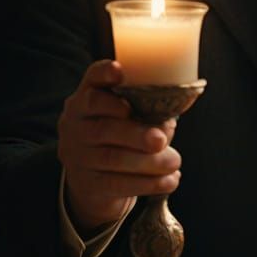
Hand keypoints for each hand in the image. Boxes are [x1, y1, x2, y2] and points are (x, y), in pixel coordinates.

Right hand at [58, 59, 180, 235]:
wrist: (96, 182)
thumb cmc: (123, 137)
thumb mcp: (134, 118)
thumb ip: (153, 110)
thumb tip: (180, 107)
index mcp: (89, 97)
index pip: (92, 79)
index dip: (104, 73)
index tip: (119, 72)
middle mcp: (75, 123)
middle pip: (103, 127)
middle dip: (135, 133)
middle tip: (160, 140)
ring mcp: (76, 155)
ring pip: (110, 158)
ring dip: (148, 162)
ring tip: (175, 161)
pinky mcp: (86, 184)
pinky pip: (116, 184)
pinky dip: (148, 183)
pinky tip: (170, 180)